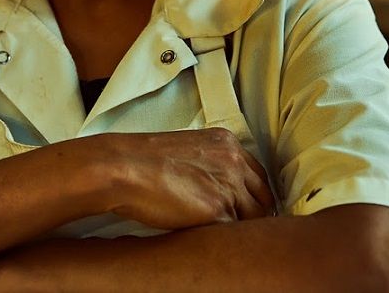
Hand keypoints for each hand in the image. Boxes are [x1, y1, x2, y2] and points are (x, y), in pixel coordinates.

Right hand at [101, 128, 275, 230]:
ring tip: (227, 240)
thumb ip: (209, 165)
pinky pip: (232, 233)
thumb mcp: (187, 150)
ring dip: (240, 229)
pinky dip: (222, 240)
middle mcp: (233, 162)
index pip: (258, 176)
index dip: (254, 196)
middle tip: (244, 229)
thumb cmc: (142, 161)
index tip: (250, 208)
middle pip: (264, 197)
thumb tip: (216, 189)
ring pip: (253, 218)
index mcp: (226, 144)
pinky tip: (211, 243)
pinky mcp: (218, 211)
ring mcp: (229, 186)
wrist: (124, 167)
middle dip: (256, 215)